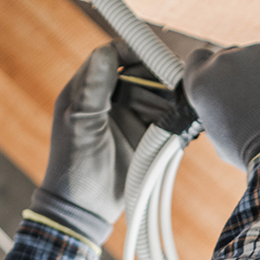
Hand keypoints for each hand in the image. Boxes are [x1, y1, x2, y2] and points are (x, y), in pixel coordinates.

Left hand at [30, 44, 169, 244]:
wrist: (84, 209)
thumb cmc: (73, 164)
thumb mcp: (82, 123)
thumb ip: (95, 87)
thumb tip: (107, 51)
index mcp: (87, 89)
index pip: (112, 57)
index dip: (133, 51)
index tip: (155, 54)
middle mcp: (109, 99)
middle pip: (140, 73)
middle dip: (159, 75)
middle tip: (178, 80)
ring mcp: (128, 117)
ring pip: (156, 95)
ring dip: (170, 97)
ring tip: (184, 103)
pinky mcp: (144, 136)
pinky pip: (164, 118)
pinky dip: (176, 116)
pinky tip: (186, 119)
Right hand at [182, 38, 259, 170]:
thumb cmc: (252, 149)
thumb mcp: (217, 132)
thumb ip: (215, 106)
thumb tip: (223, 99)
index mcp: (202, 81)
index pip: (198, 59)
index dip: (212, 71)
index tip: (223, 82)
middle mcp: (223, 60)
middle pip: (230, 57)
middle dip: (241, 74)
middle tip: (257, 99)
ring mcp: (253, 51)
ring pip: (258, 56)